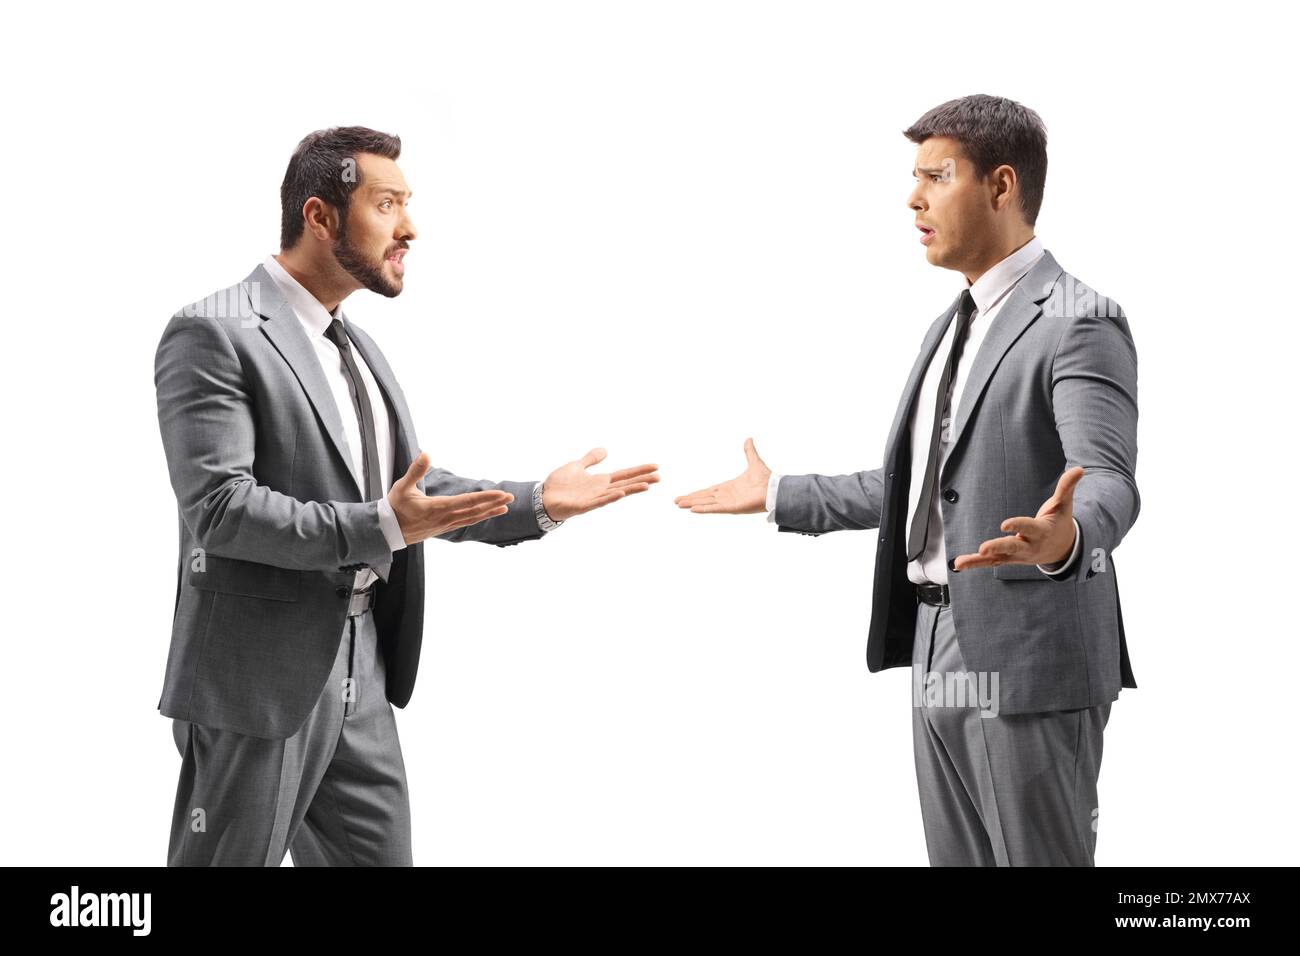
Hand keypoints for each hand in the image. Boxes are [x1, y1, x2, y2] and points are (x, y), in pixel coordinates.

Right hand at [387, 452, 516, 545]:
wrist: (387, 531)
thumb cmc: (394, 507)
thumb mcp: (402, 487)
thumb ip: (415, 471)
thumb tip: (425, 454)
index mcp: (437, 507)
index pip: (467, 501)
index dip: (486, 497)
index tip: (501, 494)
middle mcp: (445, 518)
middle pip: (474, 510)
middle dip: (493, 503)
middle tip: (511, 498)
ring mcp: (445, 525)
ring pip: (472, 518)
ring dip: (489, 512)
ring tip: (504, 508)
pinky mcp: (443, 528)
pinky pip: (465, 522)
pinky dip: (478, 518)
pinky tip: (485, 515)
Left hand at [541, 448, 659, 520]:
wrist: (543, 498)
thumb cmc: (559, 485)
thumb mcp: (576, 466)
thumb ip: (590, 459)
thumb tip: (605, 450)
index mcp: (600, 481)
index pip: (624, 474)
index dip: (639, 470)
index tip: (655, 466)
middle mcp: (601, 489)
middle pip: (626, 483)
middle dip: (642, 479)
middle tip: (659, 477)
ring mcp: (594, 498)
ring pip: (617, 493)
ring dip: (632, 489)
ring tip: (647, 485)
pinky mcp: (584, 506)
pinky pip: (600, 501)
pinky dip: (610, 497)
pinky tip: (621, 493)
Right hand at [673, 437, 770, 514]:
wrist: (774, 489)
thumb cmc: (766, 479)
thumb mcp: (755, 462)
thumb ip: (749, 451)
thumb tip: (749, 439)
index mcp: (729, 487)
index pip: (709, 491)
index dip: (697, 493)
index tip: (687, 495)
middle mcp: (726, 496)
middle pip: (704, 498)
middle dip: (690, 499)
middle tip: (676, 501)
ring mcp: (728, 502)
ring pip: (706, 503)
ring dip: (693, 503)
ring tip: (680, 504)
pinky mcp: (732, 507)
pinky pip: (715, 508)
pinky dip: (704, 508)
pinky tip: (693, 509)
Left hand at [952, 466, 1082, 570]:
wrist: (1062, 549)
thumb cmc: (1058, 522)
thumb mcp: (1064, 505)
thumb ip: (1067, 487)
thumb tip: (1080, 469)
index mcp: (1040, 532)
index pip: (1028, 527)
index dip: (1017, 525)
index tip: (1004, 524)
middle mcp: (1028, 546)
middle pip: (1011, 547)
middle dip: (997, 547)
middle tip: (983, 549)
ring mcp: (1017, 555)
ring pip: (997, 558)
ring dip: (978, 561)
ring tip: (961, 562)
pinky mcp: (1008, 558)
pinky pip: (990, 562)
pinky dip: (975, 563)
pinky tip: (959, 564)